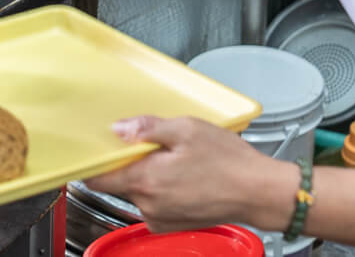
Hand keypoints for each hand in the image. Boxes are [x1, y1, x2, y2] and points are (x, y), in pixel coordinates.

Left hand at [85, 116, 295, 233]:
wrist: (260, 192)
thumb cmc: (229, 162)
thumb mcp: (186, 129)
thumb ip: (147, 128)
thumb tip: (118, 129)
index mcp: (146, 180)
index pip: (98, 179)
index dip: (93, 164)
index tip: (96, 152)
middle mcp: (149, 205)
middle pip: (120, 182)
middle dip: (131, 163)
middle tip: (154, 147)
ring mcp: (161, 218)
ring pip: (138, 192)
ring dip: (148, 176)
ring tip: (176, 161)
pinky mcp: (173, 225)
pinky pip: (154, 204)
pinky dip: (162, 190)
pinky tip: (183, 177)